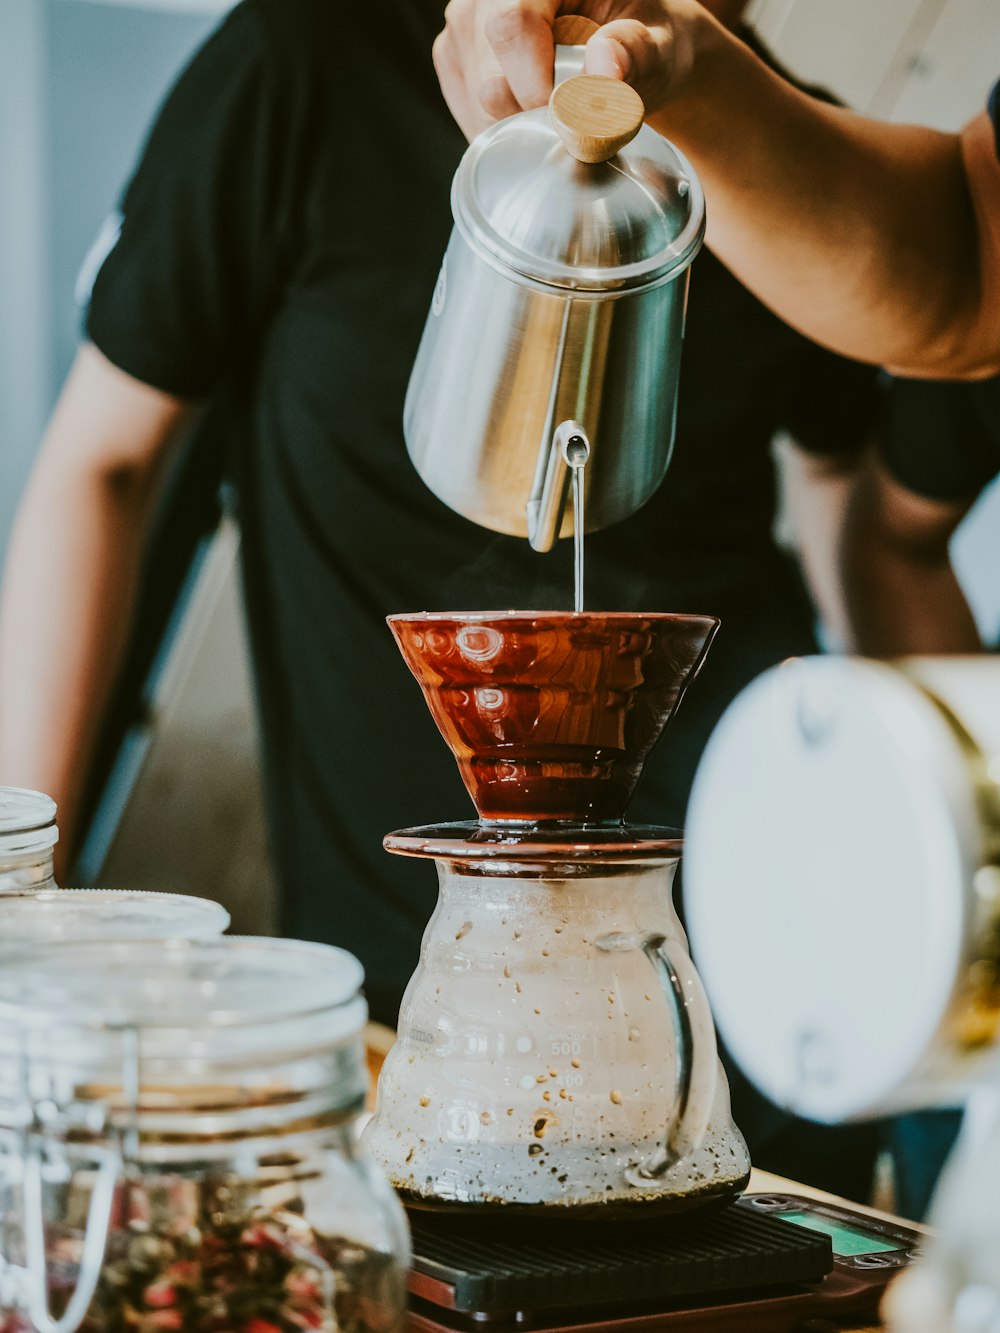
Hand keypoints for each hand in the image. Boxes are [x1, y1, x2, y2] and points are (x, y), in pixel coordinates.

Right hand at [433, 0, 703, 140]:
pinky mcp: (455, 52)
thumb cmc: (647, 40)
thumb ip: (631, 52)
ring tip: (557, 118)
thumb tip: (603, 72)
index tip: (567, 120)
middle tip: (571, 122)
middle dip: (529, 113)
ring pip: (473, 93)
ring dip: (516, 125)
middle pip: (486, 67)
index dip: (533, 85)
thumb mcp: (656, 42)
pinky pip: (466, 106)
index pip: (511, 24)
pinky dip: (501, 129)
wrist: (631, 51)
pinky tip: (533, 121)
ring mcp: (466, 18)